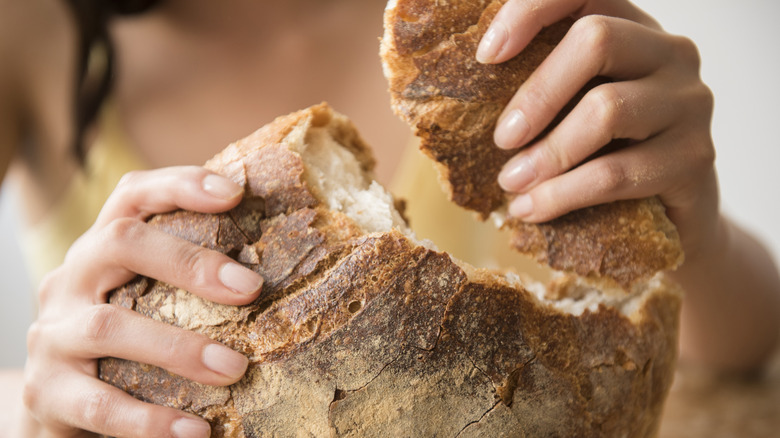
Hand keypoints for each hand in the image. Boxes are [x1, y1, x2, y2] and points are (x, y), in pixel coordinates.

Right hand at [22, 167, 263, 437]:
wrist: (59, 408)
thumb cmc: (124, 345)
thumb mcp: (147, 300)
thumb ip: (187, 282)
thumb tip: (272, 275)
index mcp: (101, 251)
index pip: (132, 196)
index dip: (179, 185)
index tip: (234, 192)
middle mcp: (69, 280)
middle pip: (119, 243)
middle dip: (188, 261)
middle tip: (250, 287)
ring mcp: (52, 334)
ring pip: (108, 327)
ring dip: (179, 348)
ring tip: (235, 369)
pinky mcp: (48, 391)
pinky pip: (99, 405)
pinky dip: (150, 420)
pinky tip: (196, 430)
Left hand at [480, 0, 716, 259]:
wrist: (669, 219)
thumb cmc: (605, 156)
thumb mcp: (573, 113)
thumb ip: (541, 91)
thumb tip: (461, 95)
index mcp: (631, 28)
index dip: (531, 10)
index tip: (487, 55)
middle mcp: (670, 52)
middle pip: (597, 39)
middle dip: (537, 93)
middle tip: (502, 139)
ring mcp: (690, 102)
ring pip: (607, 110)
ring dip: (546, 153)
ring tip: (511, 184)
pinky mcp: (695, 157)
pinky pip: (616, 173)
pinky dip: (563, 194)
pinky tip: (532, 208)